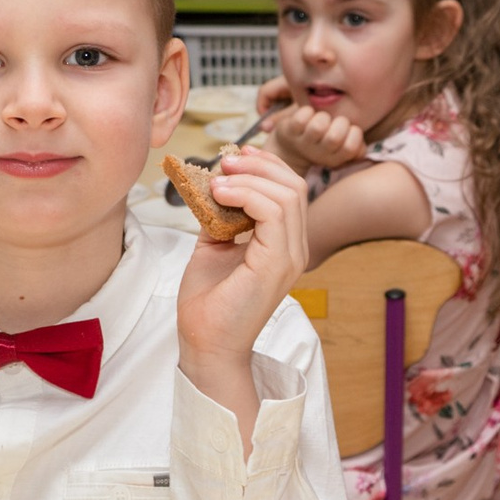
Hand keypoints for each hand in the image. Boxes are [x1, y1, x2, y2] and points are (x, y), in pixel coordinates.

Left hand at [175, 147, 308, 368]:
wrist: (205, 344)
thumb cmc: (208, 303)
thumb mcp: (213, 247)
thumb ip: (220, 216)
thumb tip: (213, 185)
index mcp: (284, 245)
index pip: (290, 191)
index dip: (266, 166)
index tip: (235, 155)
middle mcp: (294, 250)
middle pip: (294, 186)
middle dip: (260, 165)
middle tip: (225, 162)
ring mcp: (290, 258)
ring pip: (287, 195)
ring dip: (249, 178)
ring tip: (218, 179)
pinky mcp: (277, 265)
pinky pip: (274, 213)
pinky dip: (246, 195)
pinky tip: (220, 194)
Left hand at [267, 103, 364, 173]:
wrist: (290, 148)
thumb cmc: (324, 142)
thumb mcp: (341, 148)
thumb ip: (357, 147)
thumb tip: (362, 147)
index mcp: (335, 158)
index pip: (351, 147)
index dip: (355, 134)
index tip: (349, 130)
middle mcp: (320, 153)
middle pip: (335, 137)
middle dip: (340, 122)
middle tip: (335, 122)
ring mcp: (304, 142)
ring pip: (318, 125)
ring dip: (323, 116)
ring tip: (321, 119)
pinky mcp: (290, 130)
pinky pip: (301, 117)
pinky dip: (307, 111)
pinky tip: (308, 115)